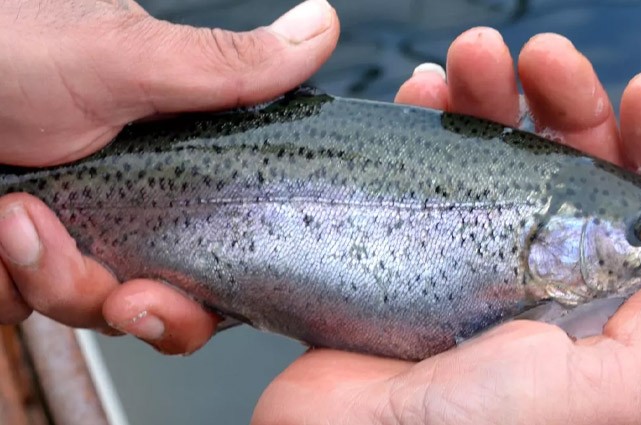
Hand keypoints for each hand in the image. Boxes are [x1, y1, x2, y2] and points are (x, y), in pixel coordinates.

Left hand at [0, 0, 338, 352]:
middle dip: (130, 306)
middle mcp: (135, 202)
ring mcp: (76, 231)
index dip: (207, 292)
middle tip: (116, 288)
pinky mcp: (22, 255)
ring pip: (91, 309)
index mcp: (178, 160)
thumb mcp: (121, 58)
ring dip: (55, 279)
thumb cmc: (2, 45)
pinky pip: (28, 303)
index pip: (224, 249)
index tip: (174, 297)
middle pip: (161, 299)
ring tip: (17, 219)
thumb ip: (224, 67)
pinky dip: (9, 280)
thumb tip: (321, 29)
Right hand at [251, 29, 640, 424]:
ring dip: (487, 95)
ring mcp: (462, 255)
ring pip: (490, 154)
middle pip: (564, 163)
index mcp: (592, 303)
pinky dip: (423, 123)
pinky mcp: (400, 245)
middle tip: (540, 56)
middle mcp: (532, 274)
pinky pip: (419, 166)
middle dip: (562, 97)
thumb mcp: (604, 391)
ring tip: (469, 59)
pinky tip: (423, 93)